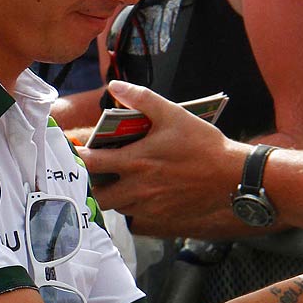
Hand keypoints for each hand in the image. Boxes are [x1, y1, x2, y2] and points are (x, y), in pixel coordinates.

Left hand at [81, 80, 247, 236]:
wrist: (231, 177)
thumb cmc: (203, 144)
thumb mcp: (173, 114)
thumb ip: (142, 99)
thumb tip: (115, 86)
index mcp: (136, 161)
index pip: (91, 163)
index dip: (76, 158)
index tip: (71, 152)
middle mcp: (137, 187)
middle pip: (97, 194)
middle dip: (91, 184)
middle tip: (93, 172)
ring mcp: (148, 205)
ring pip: (115, 206)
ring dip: (111, 194)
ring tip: (115, 180)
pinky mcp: (160, 216)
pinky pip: (134, 214)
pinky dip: (130, 204)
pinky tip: (138, 191)